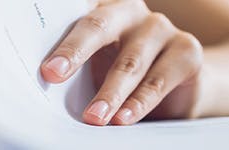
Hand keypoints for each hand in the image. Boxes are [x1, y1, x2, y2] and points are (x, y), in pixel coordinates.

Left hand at [40, 0, 202, 125]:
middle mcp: (129, 11)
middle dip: (74, 51)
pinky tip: (124, 118)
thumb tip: (45, 87)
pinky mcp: (186, 50)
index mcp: (100, 9)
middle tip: (53, 75)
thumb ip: (74, 68)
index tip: (42, 63)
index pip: (73, 15)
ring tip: (93, 116)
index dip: (56, 36)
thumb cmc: (120, 73)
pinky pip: (158, 80)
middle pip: (98, 26)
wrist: (178, 86)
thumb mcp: (93, 67)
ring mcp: (160, 28)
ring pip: (129, 61)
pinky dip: (139, 102)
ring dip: (109, 92)